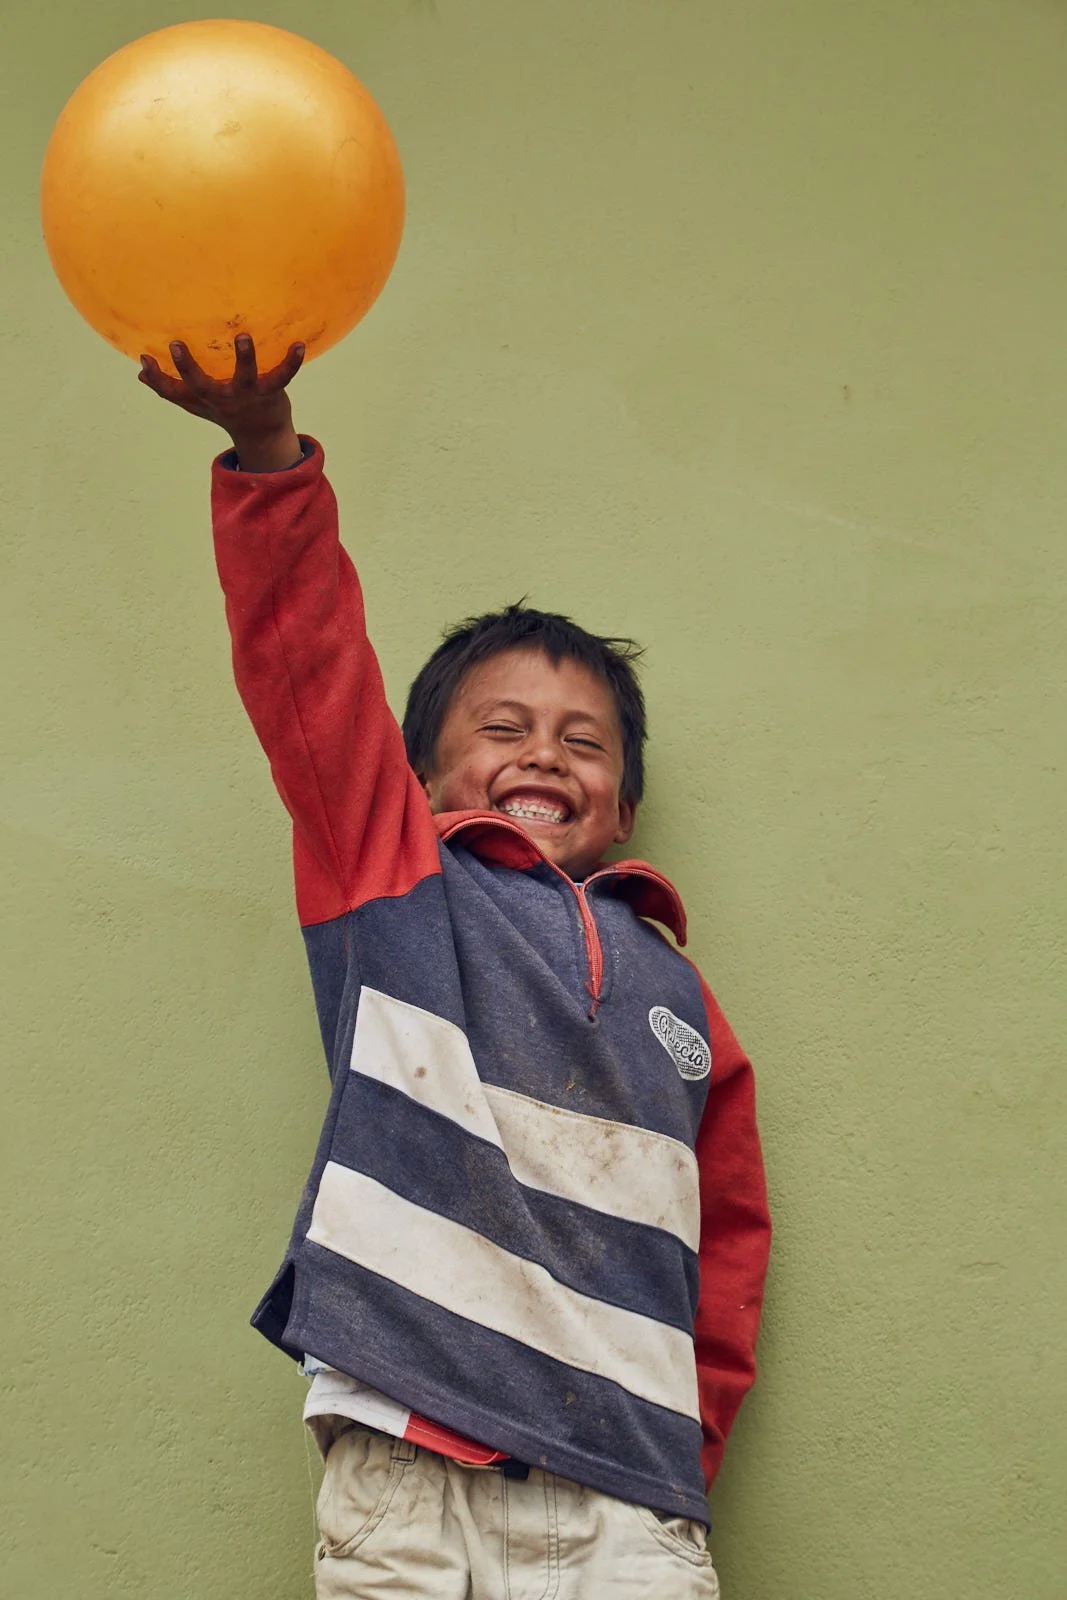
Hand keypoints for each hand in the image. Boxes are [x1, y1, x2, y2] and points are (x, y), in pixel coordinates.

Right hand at [138, 334, 304, 470]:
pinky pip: (283, 376)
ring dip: (244, 358)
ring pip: (245, 376)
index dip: (158, 378)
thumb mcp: (196, 403)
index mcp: (204, 397)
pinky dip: (292, 362)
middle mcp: (223, 397)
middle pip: (201, 385)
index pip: (175, 391)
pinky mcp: (272, 392)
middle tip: (176, 344)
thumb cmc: (224, 410)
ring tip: (243, 336)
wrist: (262, 434)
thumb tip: (139, 371)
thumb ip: (168, 388)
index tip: (145, 358)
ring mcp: (248, 394)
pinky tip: (298, 345)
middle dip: (187, 367)